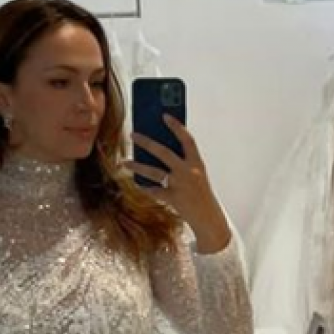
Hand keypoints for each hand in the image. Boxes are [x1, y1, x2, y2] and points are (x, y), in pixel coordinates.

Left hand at [127, 116, 231, 253]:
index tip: (165, 116)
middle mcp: (189, 172)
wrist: (208, 218)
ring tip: (124, 161)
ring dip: (137, 166)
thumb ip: (182, 162)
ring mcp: (180, 186)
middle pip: (164, 152)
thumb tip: (157, 149)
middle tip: (133, 134)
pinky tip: (135, 182)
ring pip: (154, 172)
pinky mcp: (174, 199)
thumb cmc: (200, 193)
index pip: (187, 140)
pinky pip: (154, 190)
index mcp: (197, 163)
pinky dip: (144, 187)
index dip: (177, 127)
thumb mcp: (196, 174)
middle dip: (147, 142)